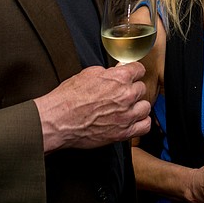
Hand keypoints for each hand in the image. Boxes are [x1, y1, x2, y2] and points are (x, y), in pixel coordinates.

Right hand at [35, 62, 150, 152]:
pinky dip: (140, 123)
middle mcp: (126, 96)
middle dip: (132, 89)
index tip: (131, 75)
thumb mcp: (88, 74)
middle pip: (142, 88)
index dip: (133, 72)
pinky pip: (144, 126)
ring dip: (137, 106)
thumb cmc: (68, 98)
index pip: (139, 70)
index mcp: (119, 78)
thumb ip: (108, 72)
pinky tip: (133, 120)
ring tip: (127, 108)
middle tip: (121, 94)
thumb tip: (117, 70)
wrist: (58, 120)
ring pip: (145, 107)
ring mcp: (126, 115)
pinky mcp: (123, 132)